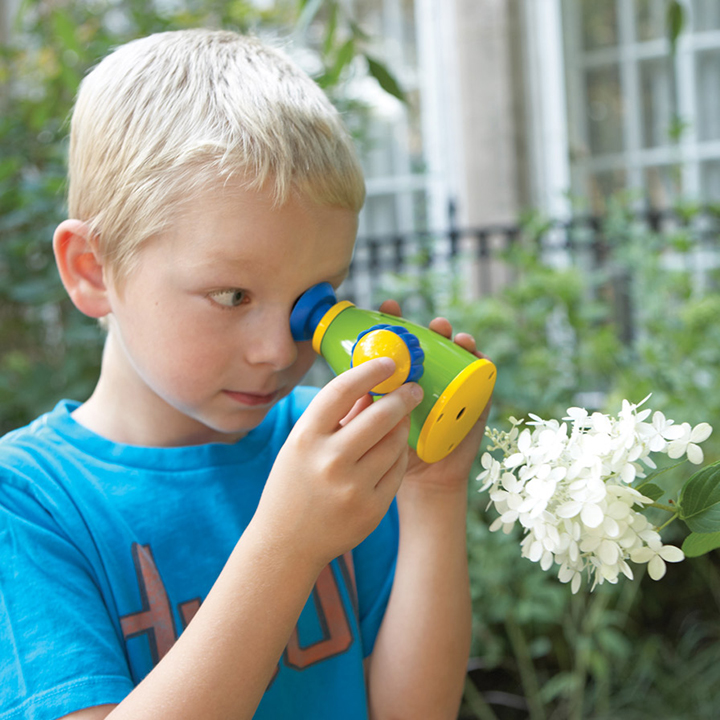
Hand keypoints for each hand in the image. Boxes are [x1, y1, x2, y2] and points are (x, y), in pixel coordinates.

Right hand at [255, 357, 423, 567]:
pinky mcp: (372, 509)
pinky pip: (398, 470)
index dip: (370, 371)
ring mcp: (353, 488)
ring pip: (395, 443)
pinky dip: (398, 455)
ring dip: (402, 426)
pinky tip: (393, 450)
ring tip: (401, 419)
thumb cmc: (293, 484)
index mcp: (305, 438)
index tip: (390, 362)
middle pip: (380, 416)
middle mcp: (329, 461)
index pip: (342, 391)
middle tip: (413, 388)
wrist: (285, 544)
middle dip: (402, 397)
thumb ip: (335, 416)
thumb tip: (371, 386)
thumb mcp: (302, 445)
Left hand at [379, 299, 491, 494]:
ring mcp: (451, 387)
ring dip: (457, 340)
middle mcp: (427, 376)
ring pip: (457, 356)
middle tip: (428, 324)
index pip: (399, 341)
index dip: (395, 321)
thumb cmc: (386, 448)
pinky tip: (477, 354)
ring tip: (453, 336)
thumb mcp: (371, 420)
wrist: (416, 478)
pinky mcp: (472, 402)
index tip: (389, 307)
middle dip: (429, 329)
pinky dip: (481, 363)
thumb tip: (352, 374)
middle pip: (432, 344)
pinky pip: (481, 379)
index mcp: (400, 374)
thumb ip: (363, 399)